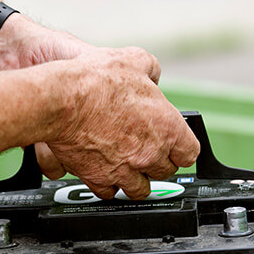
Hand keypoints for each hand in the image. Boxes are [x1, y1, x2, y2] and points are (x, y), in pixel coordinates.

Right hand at [41, 47, 199, 199]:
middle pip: (165, 172)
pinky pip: (110, 193)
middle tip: (146, 151)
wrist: (63, 100)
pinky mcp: (99, 178)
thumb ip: (151, 71)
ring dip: (136, 179)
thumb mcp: (135, 60)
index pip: (190, 153)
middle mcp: (150, 153)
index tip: (175, 146)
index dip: (181, 149)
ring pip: (140, 189)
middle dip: (157, 162)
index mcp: (166, 127)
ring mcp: (125, 170)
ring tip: (128, 168)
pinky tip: (104, 173)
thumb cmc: (98, 81)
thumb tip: (152, 77)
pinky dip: (108, 185)